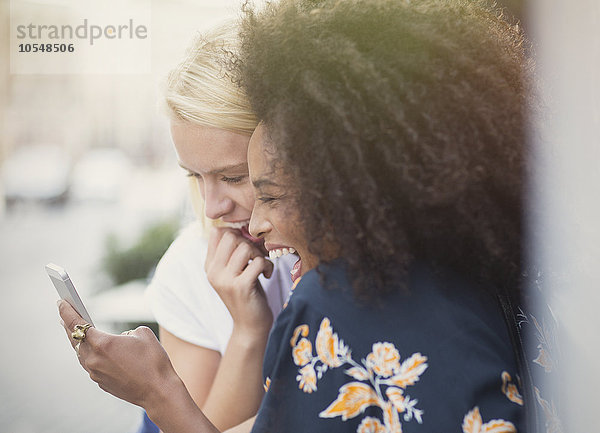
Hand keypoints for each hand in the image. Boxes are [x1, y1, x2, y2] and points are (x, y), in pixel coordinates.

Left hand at [58, 300, 181, 409]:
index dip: (67, 311)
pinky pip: (91, 365)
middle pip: (75, 339)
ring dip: (78, 341)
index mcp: (102, 344)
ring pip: (81, 354)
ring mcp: (96, 373)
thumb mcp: (143, 334)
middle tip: (64, 313)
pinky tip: (95, 351)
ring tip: (76, 332)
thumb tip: (121, 339)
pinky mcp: (102, 383)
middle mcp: (94, 359)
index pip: (77, 324)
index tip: (61, 302)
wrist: (158, 391)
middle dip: (68, 325)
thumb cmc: (153, 361)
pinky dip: (90, 355)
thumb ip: (126, 332)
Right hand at [205, 227, 273, 337]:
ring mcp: (225, 280)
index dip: (237, 233)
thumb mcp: (234, 272)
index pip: (217, 232)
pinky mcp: (241, 287)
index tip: (247, 245)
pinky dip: (268, 266)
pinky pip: (258, 262)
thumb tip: (241, 227)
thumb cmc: (247, 294)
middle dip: (250, 242)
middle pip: (231, 236)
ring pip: (245, 248)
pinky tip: (266, 275)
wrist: (250, 327)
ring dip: (259, 254)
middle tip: (258, 256)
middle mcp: (213, 272)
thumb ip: (233, 252)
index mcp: (210, 266)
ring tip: (261, 266)